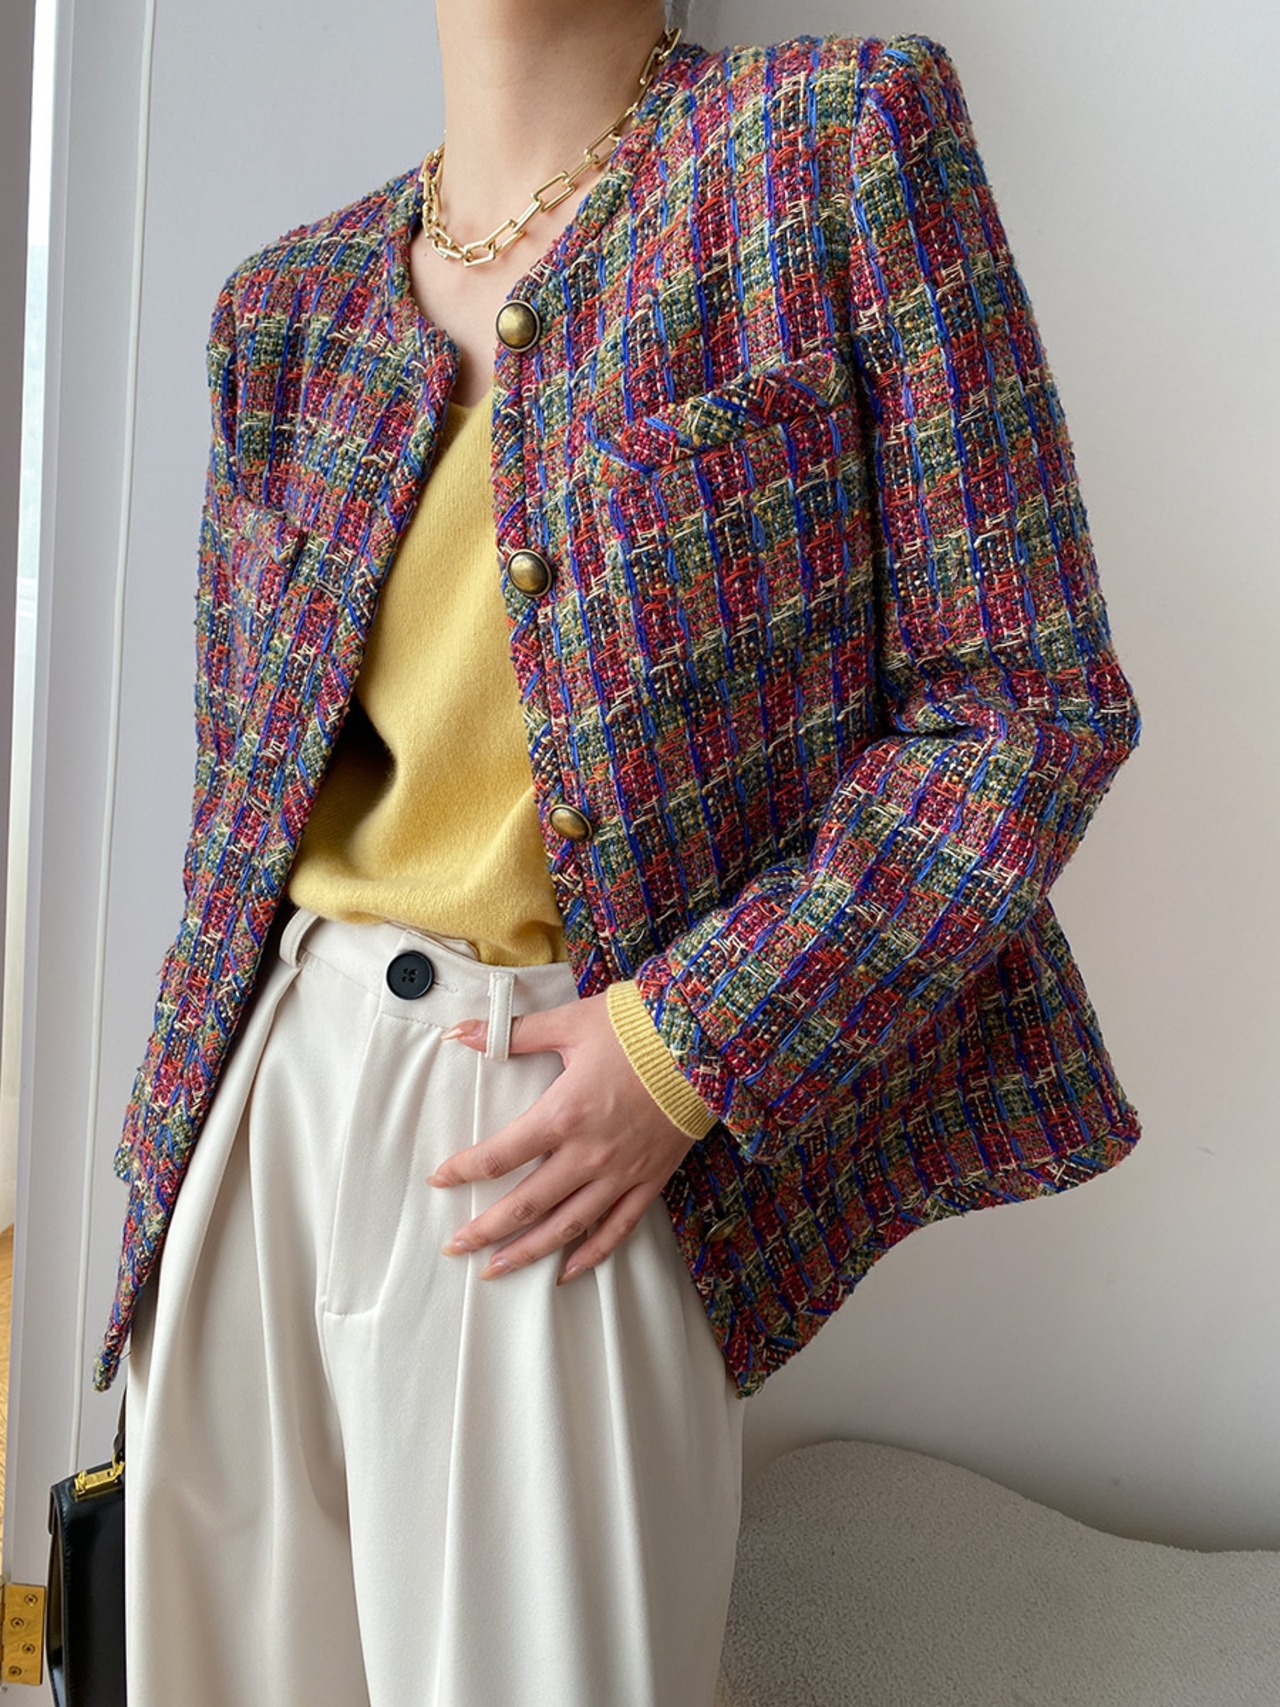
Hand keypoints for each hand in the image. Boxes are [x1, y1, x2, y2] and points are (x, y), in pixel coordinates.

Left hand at [428, 989, 697, 1282]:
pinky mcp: (650, 1179)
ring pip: (566, 1226)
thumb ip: (512, 1033)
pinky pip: (618, 1228)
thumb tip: (459, 1032)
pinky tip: (567, 1272)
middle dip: (486, 1229)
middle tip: (456, 1246)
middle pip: (525, 1204)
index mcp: (562, 1114)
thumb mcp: (569, 1023)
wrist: (706, 1041)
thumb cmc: (637, 1027)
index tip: (440, 1180)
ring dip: (528, 1251)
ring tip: (497, 1269)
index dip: (464, 1170)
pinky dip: (592, 1254)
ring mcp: (621, 1173)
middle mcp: (588, 1153)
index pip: (499, 1155)